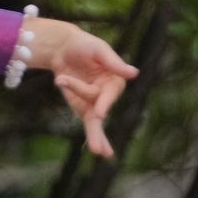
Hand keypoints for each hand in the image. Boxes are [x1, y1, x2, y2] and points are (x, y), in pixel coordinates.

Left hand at [39, 18, 138, 157]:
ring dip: (95, 136)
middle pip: (102, 111)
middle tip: (99, 148)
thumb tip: (135, 73)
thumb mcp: (99, 50)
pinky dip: (90, 132)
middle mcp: (106, 94)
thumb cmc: (84, 45)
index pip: (110, 93)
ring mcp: (93, 102)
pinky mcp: (81, 106)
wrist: (62, 48)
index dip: (104, 102)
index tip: (99, 112)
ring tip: (99, 151)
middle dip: (100, 129)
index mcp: (115, 80)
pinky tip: (96, 148)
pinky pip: (84, 118)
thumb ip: (114, 63)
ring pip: (94, 121)